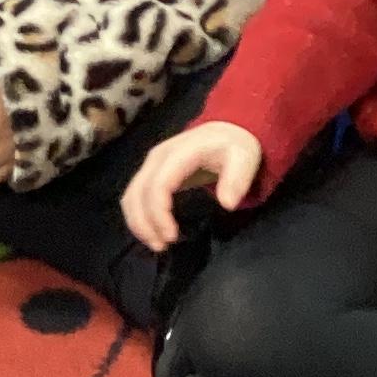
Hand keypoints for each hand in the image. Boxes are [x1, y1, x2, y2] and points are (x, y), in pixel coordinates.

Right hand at [122, 121, 264, 249]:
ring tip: (156, 244)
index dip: (159, 213)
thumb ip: (237, 180)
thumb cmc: (233, 146)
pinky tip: (151, 232)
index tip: (172, 236)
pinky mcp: (150, 173)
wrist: (226, 130)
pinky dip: (138, 216)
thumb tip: (227, 204)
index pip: (158, 184)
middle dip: (145, 222)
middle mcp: (157, 157)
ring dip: (138, 222)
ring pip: (131, 195)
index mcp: (179, 153)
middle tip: (162, 246)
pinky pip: (134, 196)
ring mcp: (151, 164)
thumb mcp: (244, 158)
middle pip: (138, 192)